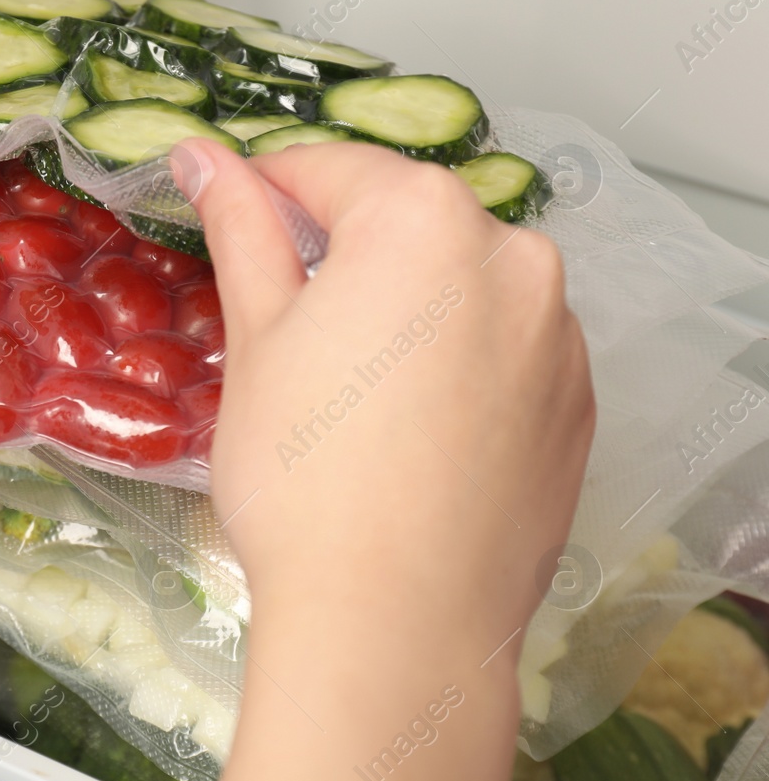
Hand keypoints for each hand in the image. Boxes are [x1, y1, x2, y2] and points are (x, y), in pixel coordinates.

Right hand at [174, 141, 592, 780]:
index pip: (329, 169)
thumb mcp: (257, 337)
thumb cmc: (305, 477)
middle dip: (342, 255)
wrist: (396, 624)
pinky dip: (455, 364)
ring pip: (459, 288)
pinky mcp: (576, 404)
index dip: (265, 194)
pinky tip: (408, 432)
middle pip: (405, 224)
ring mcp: (558, 333)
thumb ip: (240, 228)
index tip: (231, 225)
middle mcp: (513, 256)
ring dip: (404, 308)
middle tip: (282, 330)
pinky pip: (504, 350)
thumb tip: (202, 155)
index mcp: (424, 219)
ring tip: (348, 393)